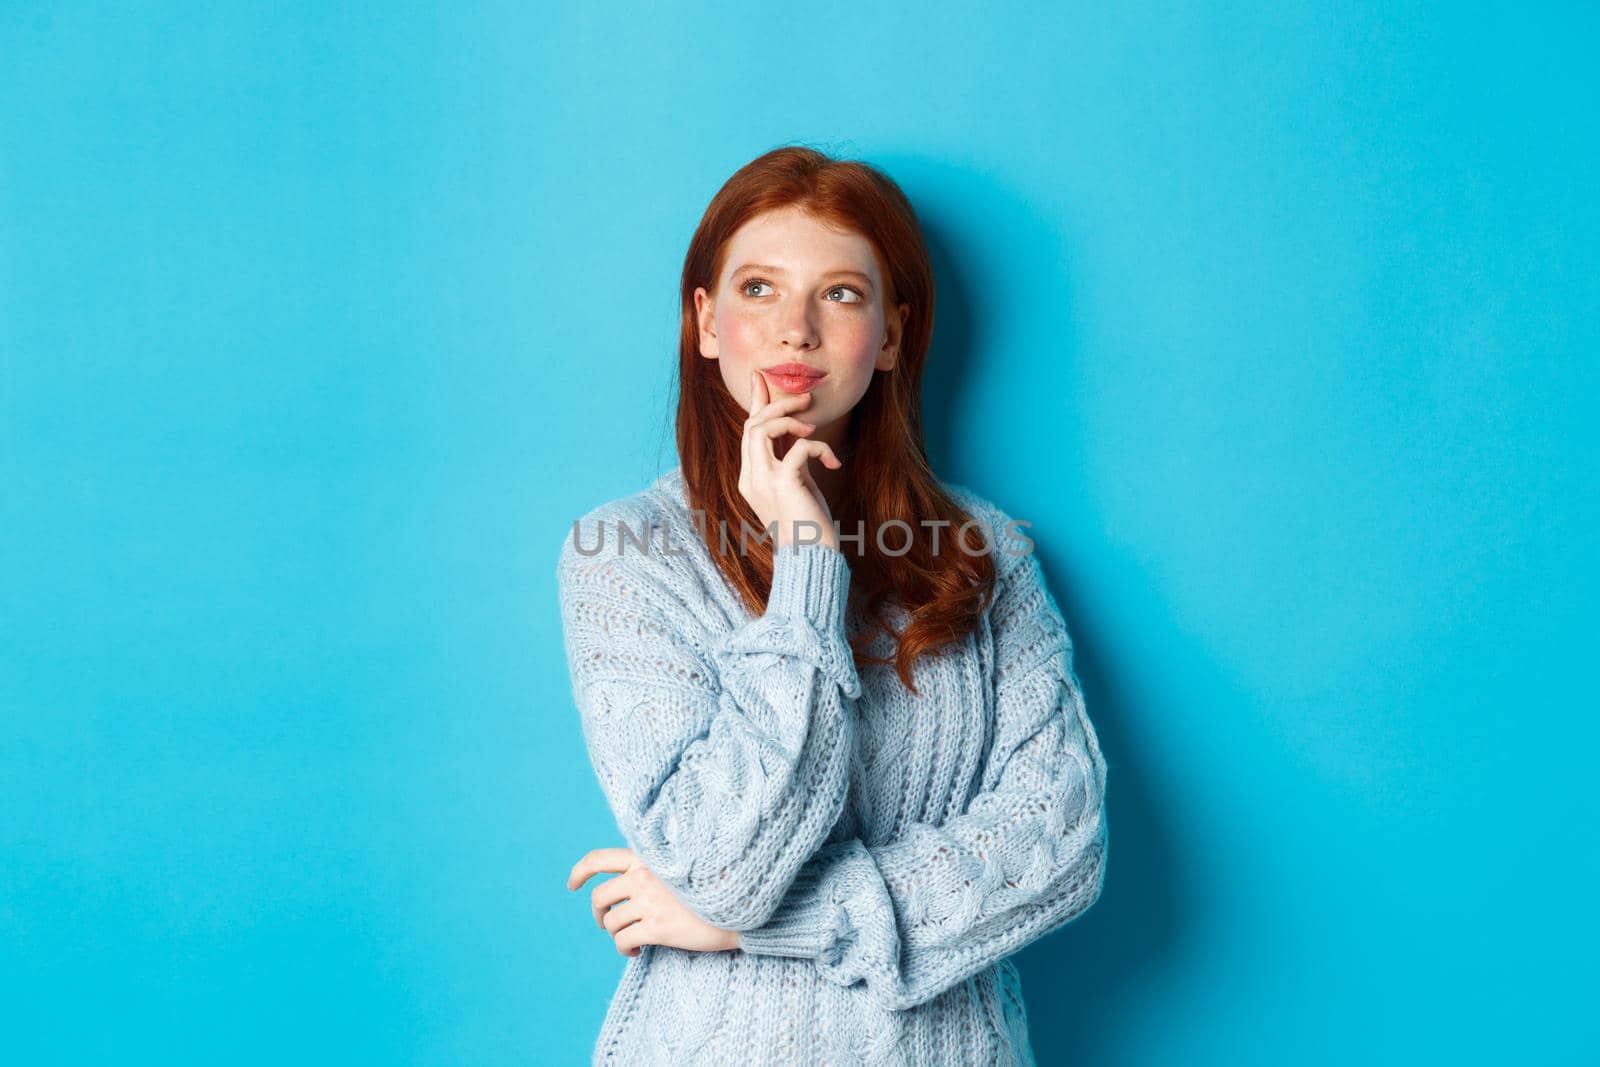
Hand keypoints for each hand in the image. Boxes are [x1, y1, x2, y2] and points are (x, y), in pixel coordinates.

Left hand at [567, 847, 740, 956]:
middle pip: (599, 897)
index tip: (572, 884)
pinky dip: (624, 950)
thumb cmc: (709, 888)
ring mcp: (650, 902)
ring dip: (616, 935)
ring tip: (631, 941)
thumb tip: (625, 884)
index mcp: (647, 858)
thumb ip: (651, 868)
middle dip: (598, 914)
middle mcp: (643, 876)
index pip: (600, 859)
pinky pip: (623, 941)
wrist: (738, 905)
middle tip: (607, 924)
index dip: (580, 872)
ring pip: (611, 923)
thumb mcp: (677, 867)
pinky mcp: (657, 927)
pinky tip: (636, 952)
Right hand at [740, 370, 842, 550]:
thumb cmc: (808, 525)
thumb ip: (791, 461)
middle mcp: (751, 478)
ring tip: (813, 427)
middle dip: (777, 404)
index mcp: (750, 478)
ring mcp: (763, 481)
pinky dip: (818, 446)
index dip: (754, 402)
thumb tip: (799, 438)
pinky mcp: (784, 485)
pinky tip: (833, 461)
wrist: (811, 558)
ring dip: (790, 419)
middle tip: (806, 399)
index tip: (760, 378)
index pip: (748, 432)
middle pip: (752, 425)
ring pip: (762, 429)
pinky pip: (798, 447)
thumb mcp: (797, 485)